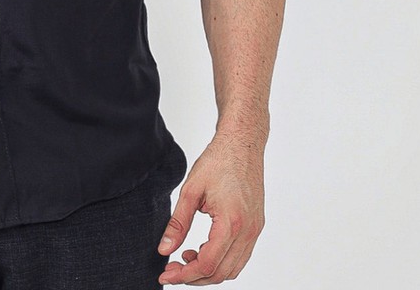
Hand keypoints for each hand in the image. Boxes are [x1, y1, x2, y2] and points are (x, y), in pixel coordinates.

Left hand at [156, 133, 265, 284]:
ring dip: (209, 271)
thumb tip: (164, 250)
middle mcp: (248, 231)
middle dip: (195, 277)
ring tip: (186, 257)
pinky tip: (203, 248)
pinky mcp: (256, 225)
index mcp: (231, 222)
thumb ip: (177, 223)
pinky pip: (240, 256)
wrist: (242, 143)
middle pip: (221, 273)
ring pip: (233, 268)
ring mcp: (255, 230)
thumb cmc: (218, 161)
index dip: (185, 274)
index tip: (166, 274)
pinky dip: (222, 261)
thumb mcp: (190, 190)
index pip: (208, 264)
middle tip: (172, 268)